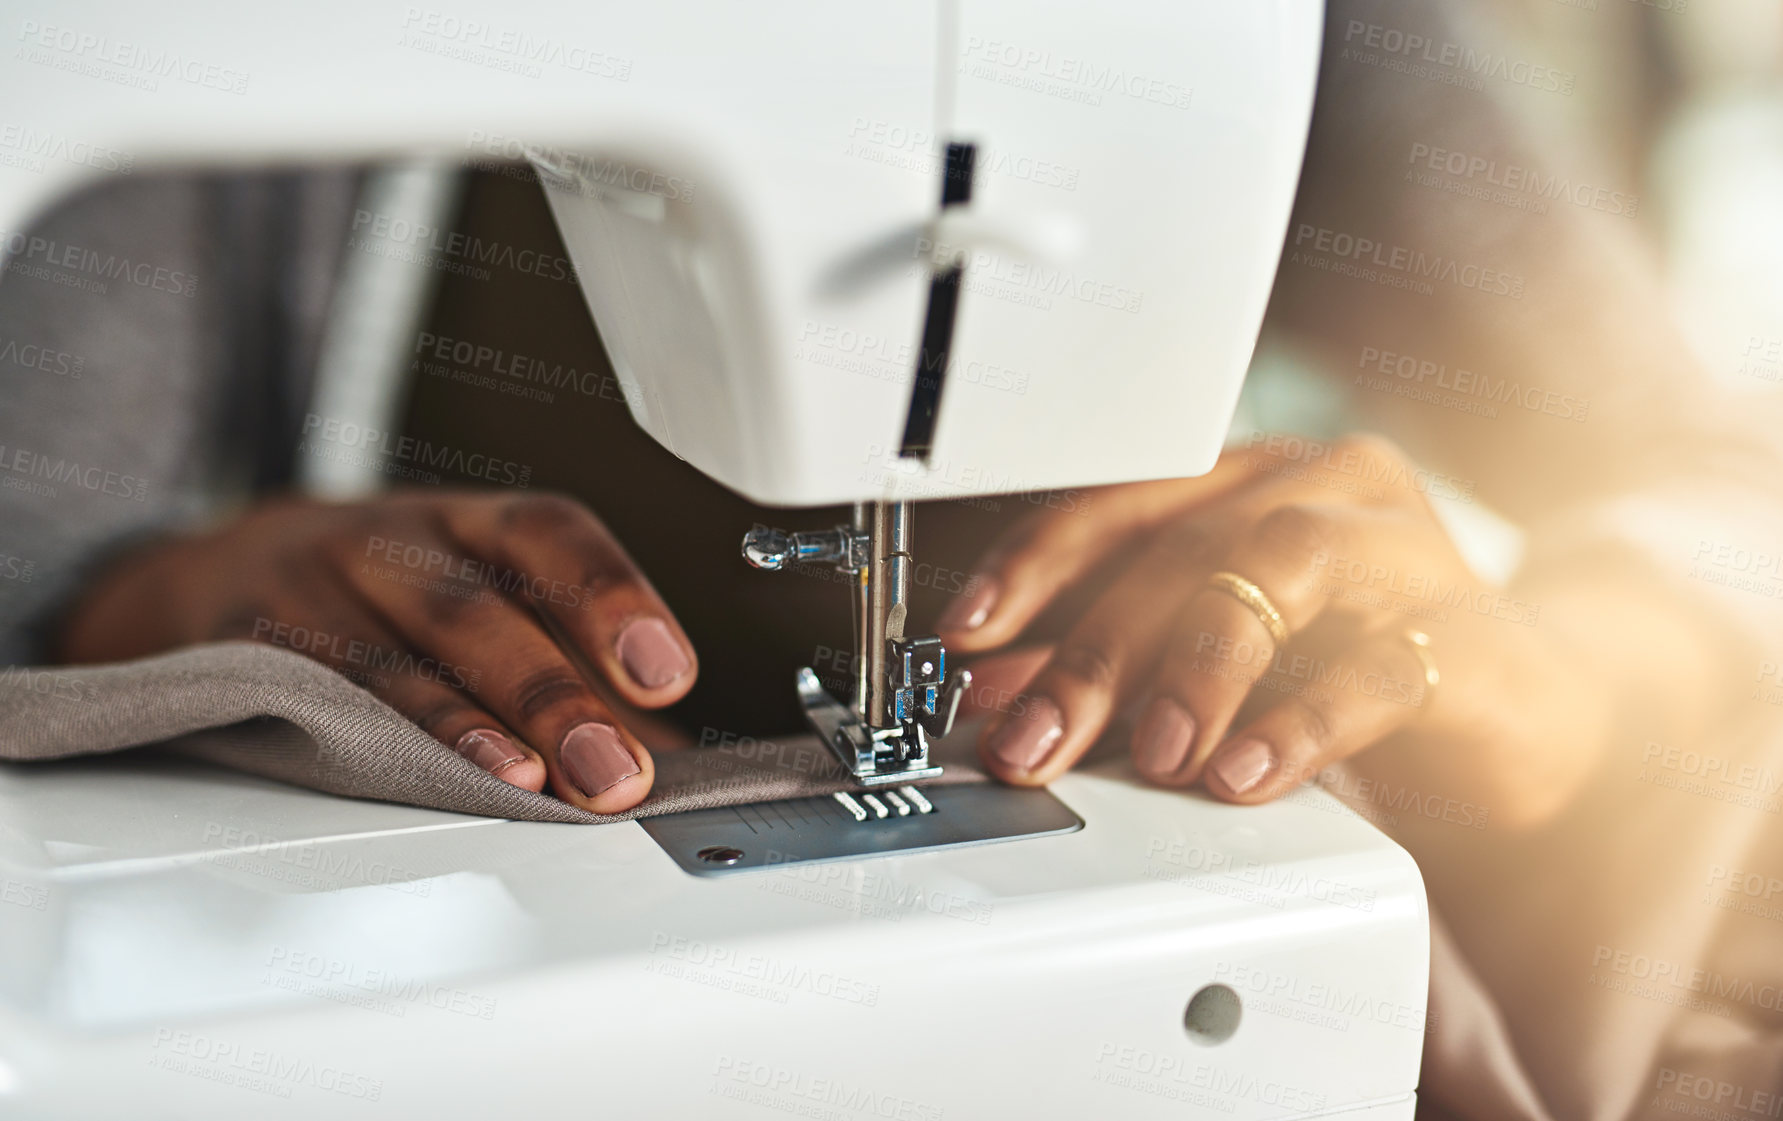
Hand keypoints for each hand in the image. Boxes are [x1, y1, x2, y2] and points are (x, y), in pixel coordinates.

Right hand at [56, 491, 697, 812]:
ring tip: (533, 788)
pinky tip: (414, 780)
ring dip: (467, 730)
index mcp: (473, 525)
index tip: (666, 673)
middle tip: (616, 772)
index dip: (612, 599)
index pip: (551, 537)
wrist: (226, 573)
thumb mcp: (487, 597)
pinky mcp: (246, 644)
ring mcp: (313, 587)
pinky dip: (368, 736)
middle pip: (476, 610)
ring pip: (393, 656)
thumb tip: (689, 766)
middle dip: (553, 695)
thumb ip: (579, 677)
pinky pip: (310, 691)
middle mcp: (394, 541)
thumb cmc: (397, 598)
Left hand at [939, 434, 1607, 826]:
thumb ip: (1117, 665)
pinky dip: (1301, 722)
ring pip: (1280, 567)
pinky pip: (1376, 665)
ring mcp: (1401, 549)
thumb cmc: (1349, 671)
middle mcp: (1322, 491)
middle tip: (1037, 737)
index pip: (1120, 500)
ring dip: (1198, 666)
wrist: (1521, 719)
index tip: (967, 635)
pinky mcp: (1467, 633)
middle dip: (1095, 649)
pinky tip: (1248, 773)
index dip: (1033, 564)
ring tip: (1153, 754)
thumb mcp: (1215, 665)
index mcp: (1248, 481)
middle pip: (1185, 545)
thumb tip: (1000, 697)